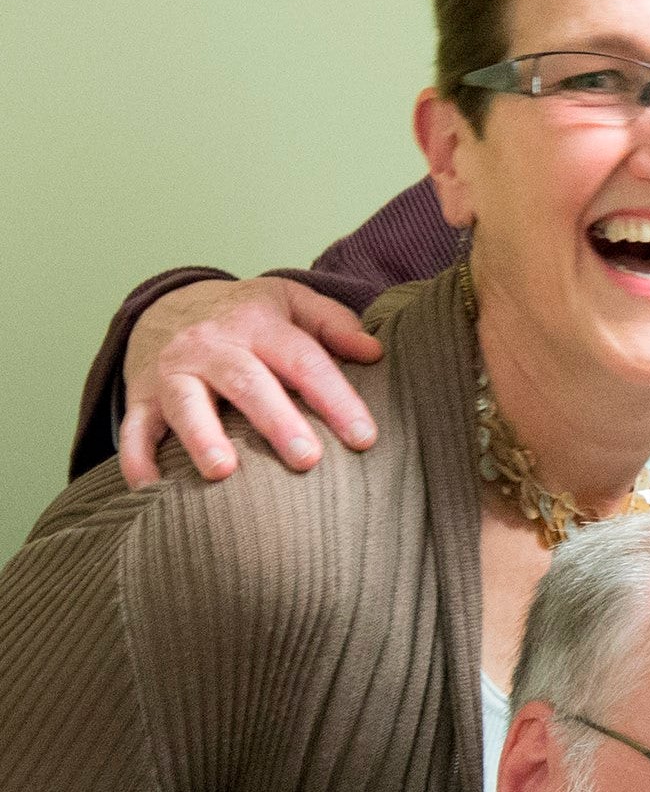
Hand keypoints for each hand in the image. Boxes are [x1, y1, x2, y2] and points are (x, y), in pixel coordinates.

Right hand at [120, 277, 384, 489]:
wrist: (166, 302)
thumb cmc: (245, 314)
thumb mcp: (290, 301)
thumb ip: (334, 323)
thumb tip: (373, 352)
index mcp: (257, 323)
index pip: (303, 359)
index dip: (336, 398)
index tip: (364, 437)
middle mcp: (212, 346)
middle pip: (246, 382)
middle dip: (277, 421)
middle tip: (307, 459)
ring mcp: (171, 371)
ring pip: (186, 404)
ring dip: (202, 438)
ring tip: (223, 472)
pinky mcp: (140, 396)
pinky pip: (134, 429)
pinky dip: (137, 460)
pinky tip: (151, 490)